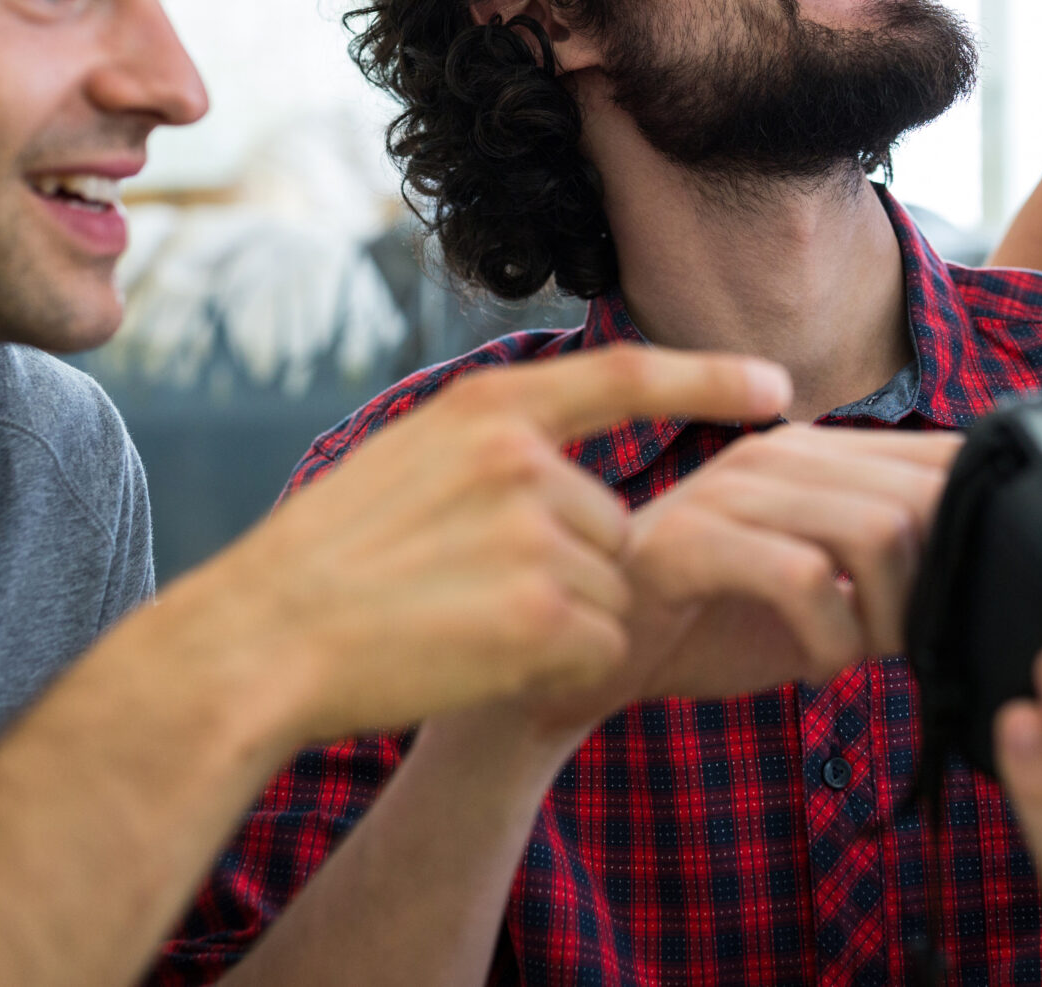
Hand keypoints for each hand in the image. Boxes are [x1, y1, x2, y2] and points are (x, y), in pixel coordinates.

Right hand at [179, 344, 791, 744]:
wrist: (262, 641)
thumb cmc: (329, 563)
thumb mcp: (409, 461)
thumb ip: (501, 455)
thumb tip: (594, 490)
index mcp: (486, 408)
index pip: (624, 374)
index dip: (709, 377)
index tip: (778, 385)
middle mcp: (522, 456)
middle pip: (617, 525)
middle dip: (572, 570)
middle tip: (468, 596)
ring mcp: (537, 530)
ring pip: (615, 591)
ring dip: (565, 623)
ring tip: (462, 625)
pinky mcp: (545, 610)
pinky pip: (606, 646)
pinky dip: (562, 667)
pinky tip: (482, 660)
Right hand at [513, 423, 960, 738]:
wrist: (592, 657)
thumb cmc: (715, 622)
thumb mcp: (824, 588)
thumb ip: (891, 566)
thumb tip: (986, 569)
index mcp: (817, 452)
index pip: (944, 457)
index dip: (975, 532)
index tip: (954, 598)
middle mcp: (779, 452)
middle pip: (922, 497)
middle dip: (931, 588)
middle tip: (897, 641)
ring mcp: (732, 489)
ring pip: (876, 530)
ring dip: (887, 618)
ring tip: (854, 652)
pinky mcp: (691, 540)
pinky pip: (803, 577)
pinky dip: (831, 640)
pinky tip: (812, 665)